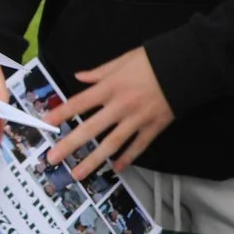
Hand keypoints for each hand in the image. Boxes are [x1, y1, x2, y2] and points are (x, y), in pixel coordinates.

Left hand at [51, 48, 172, 180]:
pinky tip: (116, 169)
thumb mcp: (123, 59)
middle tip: (52, 158)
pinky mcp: (154, 127)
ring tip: (78, 174)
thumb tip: (79, 77)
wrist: (187, 66)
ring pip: (111, 144)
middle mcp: (121, 106)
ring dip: (93, 161)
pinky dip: (127, 159)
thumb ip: (99, 72)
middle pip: (90, 129)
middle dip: (69, 144)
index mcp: (111, 87)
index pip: (80, 102)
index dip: (61, 114)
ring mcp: (137, 120)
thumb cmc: (153, 60)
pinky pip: (138, 147)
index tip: (45, 124)